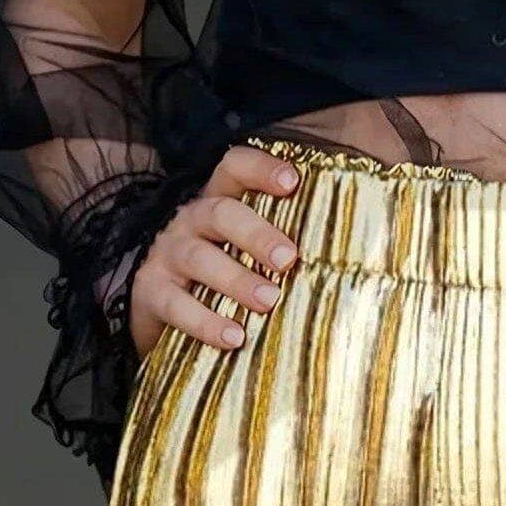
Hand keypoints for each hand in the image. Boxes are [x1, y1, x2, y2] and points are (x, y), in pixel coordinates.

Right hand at [129, 142, 302, 354]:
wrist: (165, 320)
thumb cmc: (224, 281)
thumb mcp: (249, 255)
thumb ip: (285, 248)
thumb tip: (356, 254)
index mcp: (219, 202)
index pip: (234, 168)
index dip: (261, 169)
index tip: (293, 181)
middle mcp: (190, 221)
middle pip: (221, 212)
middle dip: (257, 234)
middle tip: (288, 259)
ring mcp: (166, 254)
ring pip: (199, 257)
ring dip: (236, 279)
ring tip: (268, 301)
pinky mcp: (149, 291)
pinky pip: (175, 304)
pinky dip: (205, 322)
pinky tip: (235, 337)